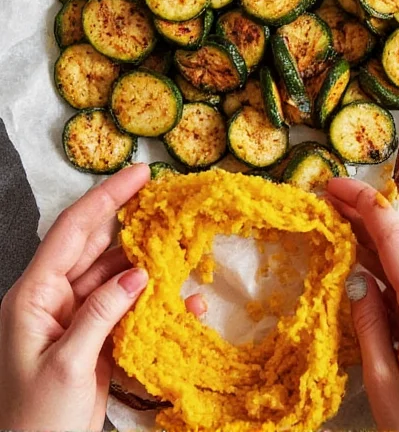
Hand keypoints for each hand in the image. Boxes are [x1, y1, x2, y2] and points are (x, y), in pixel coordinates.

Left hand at [0, 164, 205, 431]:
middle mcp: (54, 299)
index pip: (72, 232)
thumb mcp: (66, 364)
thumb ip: (102, 314)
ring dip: (148, 259)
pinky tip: (182, 299)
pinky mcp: (95, 336)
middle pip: (95, 245)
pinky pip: (127, 306)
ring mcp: (76, 317)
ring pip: (115, 274)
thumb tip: (138, 274)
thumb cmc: (36, 418)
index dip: (106, 199)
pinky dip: (154, 299)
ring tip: (182, 241)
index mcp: (34, 297)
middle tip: (167, 197)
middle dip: (129, 218)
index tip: (140, 173)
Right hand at [328, 179, 398, 430]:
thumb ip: (368, 322)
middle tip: (332, 205)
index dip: (365, 207)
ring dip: (385, 252)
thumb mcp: (381, 380)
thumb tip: (357, 279)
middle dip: (370, 225)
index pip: (397, 244)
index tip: (336, 186)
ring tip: (346, 234)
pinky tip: (378, 276)